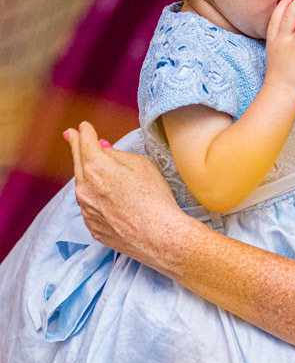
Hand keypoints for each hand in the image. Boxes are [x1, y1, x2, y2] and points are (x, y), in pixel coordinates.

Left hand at [64, 122, 185, 263]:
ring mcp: (86, 210)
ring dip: (86, 173)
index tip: (83, 126)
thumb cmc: (155, 198)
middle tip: (69, 134)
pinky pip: (89, 205)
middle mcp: (84, 189)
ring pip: (83, 186)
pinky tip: (107, 196)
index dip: (84, 132)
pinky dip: (94, 196)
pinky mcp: (92, 226)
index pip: (86, 144)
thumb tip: (103, 150)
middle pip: (77, 162)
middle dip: (74, 146)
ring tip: (91, 165)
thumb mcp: (142, 166)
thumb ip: (118, 155)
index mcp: (96, 168)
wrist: (158, 236)